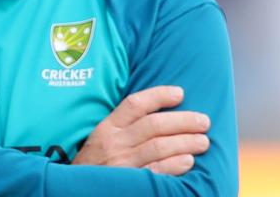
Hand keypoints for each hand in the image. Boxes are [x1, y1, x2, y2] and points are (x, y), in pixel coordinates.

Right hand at [73, 85, 210, 174]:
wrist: (76, 191)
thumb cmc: (96, 164)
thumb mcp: (101, 140)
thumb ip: (123, 127)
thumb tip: (159, 113)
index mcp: (107, 128)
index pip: (135, 104)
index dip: (159, 95)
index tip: (180, 93)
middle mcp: (114, 143)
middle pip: (153, 125)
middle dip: (183, 121)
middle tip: (204, 121)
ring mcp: (121, 163)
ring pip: (159, 146)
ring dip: (186, 142)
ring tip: (203, 141)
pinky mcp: (129, 183)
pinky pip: (157, 171)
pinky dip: (175, 164)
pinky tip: (189, 161)